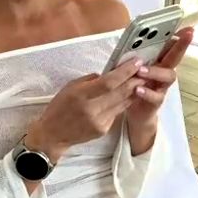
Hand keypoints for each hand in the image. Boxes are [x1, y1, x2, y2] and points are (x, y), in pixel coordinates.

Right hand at [26, 57, 144, 161]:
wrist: (53, 134)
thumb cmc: (59, 107)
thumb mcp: (70, 87)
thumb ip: (91, 80)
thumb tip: (109, 73)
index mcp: (81, 95)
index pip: (109, 82)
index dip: (125, 72)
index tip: (135, 62)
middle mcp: (91, 109)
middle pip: (120, 92)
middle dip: (134, 79)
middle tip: (144, 69)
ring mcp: (99, 121)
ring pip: (122, 102)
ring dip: (133, 90)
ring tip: (140, 79)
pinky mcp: (103, 129)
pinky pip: (117, 112)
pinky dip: (123, 102)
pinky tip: (127, 95)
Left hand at [126, 26, 193, 131]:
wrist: (135, 113)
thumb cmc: (134, 85)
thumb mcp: (132, 68)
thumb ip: (132, 57)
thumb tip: (128, 40)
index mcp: (157, 61)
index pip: (169, 45)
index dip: (179, 36)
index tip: (188, 27)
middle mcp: (164, 72)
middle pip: (175, 57)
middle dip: (181, 45)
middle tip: (187, 34)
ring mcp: (162, 86)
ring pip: (168, 76)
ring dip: (156, 72)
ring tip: (141, 70)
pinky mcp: (156, 101)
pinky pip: (156, 96)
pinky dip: (147, 92)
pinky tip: (138, 89)